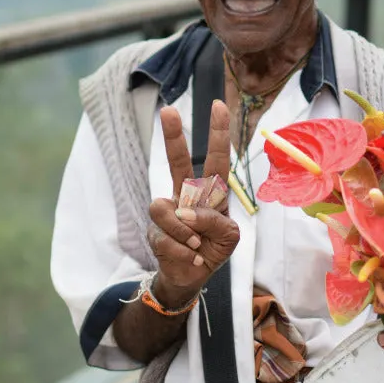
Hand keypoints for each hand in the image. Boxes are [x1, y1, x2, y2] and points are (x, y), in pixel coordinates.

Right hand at [146, 100, 239, 300]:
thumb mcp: (229, 237)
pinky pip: (169, 238)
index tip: (217, 106)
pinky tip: (190, 256)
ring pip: (169, 211)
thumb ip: (215, 221)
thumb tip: (186, 214)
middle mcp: (187, 196)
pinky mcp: (155, 231)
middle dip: (173, 136)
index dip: (218, 134)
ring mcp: (169, 211)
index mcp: (210, 193)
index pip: (216, 159)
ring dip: (188, 235)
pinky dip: (185, 252)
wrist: (191, 276)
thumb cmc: (212, 249)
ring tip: (197, 247)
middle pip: (178, 162)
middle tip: (168, 110)